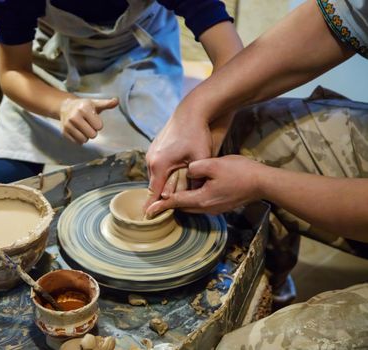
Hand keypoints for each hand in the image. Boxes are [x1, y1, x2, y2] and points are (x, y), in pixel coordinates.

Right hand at [59, 97, 117, 143]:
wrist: (65, 107)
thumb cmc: (83, 106)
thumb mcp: (95, 103)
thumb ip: (106, 103)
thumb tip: (117, 100)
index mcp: (84, 108)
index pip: (99, 126)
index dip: (98, 124)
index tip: (93, 118)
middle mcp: (74, 117)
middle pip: (92, 135)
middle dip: (92, 131)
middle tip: (88, 124)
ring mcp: (68, 125)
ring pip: (84, 140)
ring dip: (86, 136)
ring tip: (83, 128)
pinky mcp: (64, 132)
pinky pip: (77, 142)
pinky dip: (79, 139)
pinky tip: (77, 131)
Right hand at [145, 109, 212, 207]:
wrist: (191, 111)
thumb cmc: (196, 134)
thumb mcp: (200, 159)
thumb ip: (195, 179)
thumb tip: (194, 196)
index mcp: (159, 165)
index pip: (154, 192)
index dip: (152, 206)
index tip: (147, 217)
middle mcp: (151, 159)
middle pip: (154, 184)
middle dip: (161, 194)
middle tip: (170, 204)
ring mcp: (151, 152)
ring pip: (155, 175)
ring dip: (163, 182)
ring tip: (174, 189)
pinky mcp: (155, 147)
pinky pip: (157, 166)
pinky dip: (164, 172)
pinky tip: (175, 172)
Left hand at [146, 155, 264, 215]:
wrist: (263, 183)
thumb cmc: (240, 172)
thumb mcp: (213, 164)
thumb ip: (195, 168)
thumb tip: (187, 172)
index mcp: (201, 200)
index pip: (175, 203)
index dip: (160, 206)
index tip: (147, 212)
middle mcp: (206, 208)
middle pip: (182, 207)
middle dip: (169, 205)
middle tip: (156, 202)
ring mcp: (215, 209)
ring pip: (191, 207)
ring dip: (181, 202)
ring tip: (170, 195)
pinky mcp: (221, 206)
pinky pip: (201, 204)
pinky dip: (192, 200)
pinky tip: (191, 190)